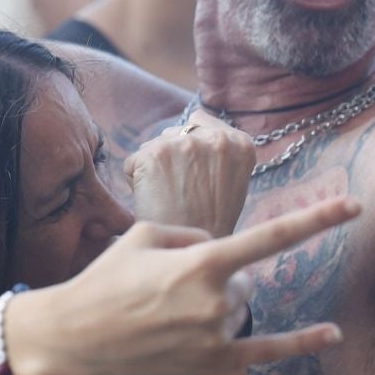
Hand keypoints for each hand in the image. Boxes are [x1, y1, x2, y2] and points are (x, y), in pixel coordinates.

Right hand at [27, 196, 359, 374]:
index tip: (353, 205)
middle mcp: (215, 299)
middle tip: (168, 291)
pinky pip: (265, 351)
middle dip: (218, 279)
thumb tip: (219, 250)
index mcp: (200, 261)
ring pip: (240, 310)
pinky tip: (332, 335)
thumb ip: (191, 235)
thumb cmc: (104, 280)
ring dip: (215, 307)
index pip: (270, 236)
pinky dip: (302, 343)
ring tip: (165, 316)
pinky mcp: (212, 363)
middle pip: (244, 280)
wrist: (75, 335)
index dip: (315, 219)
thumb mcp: (143, 235)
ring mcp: (216, 334)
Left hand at [125, 113, 254, 237]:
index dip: (192, 151)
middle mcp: (215, 137)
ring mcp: (184, 143)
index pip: (203, 121)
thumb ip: (218, 152)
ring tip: (169, 200)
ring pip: (153, 146)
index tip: (195, 177)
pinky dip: (135, 181)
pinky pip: (133, 162)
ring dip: (154, 168)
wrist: (192, 255)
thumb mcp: (230, 183)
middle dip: (172, 158)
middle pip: (175, 132)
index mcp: (241, 143)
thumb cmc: (209, 225)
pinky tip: (153, 202)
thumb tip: (195, 120)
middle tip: (181, 194)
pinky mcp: (154, 154)